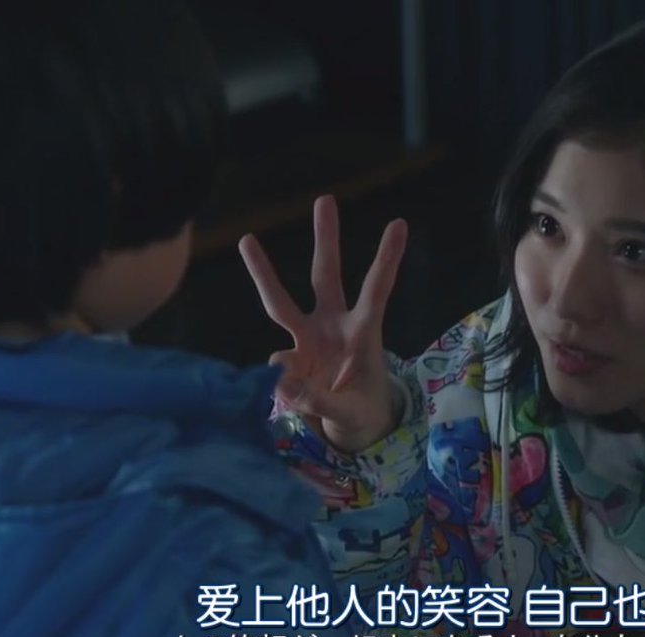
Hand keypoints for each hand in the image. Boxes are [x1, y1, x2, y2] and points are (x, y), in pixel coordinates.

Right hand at [239, 195, 407, 451]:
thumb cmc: (364, 411)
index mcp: (364, 332)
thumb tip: (282, 384)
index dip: (386, 259)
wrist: (353, 429)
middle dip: (326, 239)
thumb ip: (321, 400)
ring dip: (264, 272)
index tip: (398, 223)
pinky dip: (280, 384)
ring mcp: (309, 339)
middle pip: (325, 276)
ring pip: (281, 302)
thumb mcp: (350, 412)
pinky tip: (293, 401)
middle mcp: (333, 326)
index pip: (376, 290)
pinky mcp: (290, 358)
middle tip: (325, 199)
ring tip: (246, 238)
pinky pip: (275, 365)